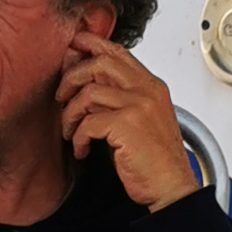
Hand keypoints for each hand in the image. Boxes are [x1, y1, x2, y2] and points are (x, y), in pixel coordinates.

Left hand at [57, 38, 199, 211]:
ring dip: (70, 114)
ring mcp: (138, 105)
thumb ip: (118, 99)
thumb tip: (85, 84)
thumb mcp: (139, 120)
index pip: (118, 52)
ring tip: (71, 132)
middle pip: (99, 63)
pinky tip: (82, 150)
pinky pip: (88, 122)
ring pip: (88, 93)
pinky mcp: (127, 125)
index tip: (73, 45)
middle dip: (72, 77)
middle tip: (61, 97)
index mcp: (151, 86)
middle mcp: (146, 91)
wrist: (171, 187)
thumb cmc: (154, 160)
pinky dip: (79, 137)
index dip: (92, 44)